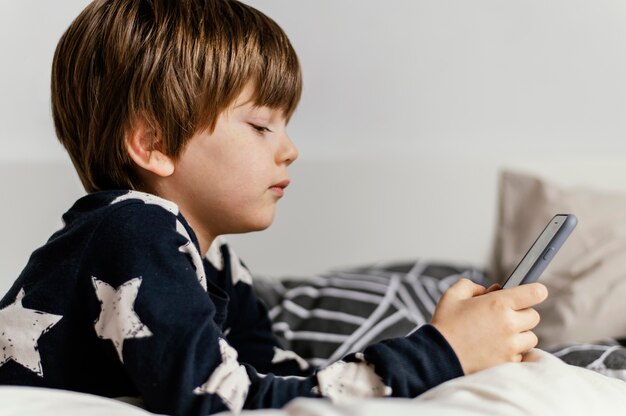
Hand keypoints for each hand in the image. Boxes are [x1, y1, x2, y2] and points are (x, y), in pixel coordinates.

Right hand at [431, 279, 547, 374]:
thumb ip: (472, 286)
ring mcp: (510, 345)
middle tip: (503, 316)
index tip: (531, 293)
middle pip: (534, 316)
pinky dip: (512, 351)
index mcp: (498, 303)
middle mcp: (509, 324)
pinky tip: (495, 348)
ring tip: (500, 334)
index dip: (535, 291)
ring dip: (520, 334)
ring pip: (531, 337)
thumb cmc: (445, 324)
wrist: (438, 356)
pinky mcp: (508, 361)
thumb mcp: (453, 295)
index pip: (535, 292)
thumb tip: (488, 290)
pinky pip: (521, 354)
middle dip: (521, 314)